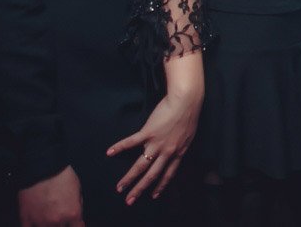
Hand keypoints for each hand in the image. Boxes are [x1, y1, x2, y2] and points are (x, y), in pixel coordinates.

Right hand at [17, 165, 83, 226]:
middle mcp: (58, 221)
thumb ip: (77, 205)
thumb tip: (75, 215)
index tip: (74, 223)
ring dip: (48, 225)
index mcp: (73, 213)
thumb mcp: (77, 188)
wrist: (42, 165)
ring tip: (48, 218)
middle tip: (60, 217)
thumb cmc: (61, 174)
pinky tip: (36, 223)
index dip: (76, 225)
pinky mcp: (26, 218)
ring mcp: (40, 221)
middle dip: (63, 224)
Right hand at [107, 89, 201, 203]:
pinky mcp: (148, 132)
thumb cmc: (190, 114)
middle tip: (130, 201)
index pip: (168, 174)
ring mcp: (156, 143)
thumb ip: (181, 145)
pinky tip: (109, 152)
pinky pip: (131, 142)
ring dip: (129, 178)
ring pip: (140, 166)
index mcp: (178, 152)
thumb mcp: (189, 135)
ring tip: (119, 187)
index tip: (154, 195)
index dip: (161, 185)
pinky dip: (119, 147)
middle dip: (140, 189)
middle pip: (152, 175)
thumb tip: (175, 149)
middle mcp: (167, 152)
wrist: (186, 100)